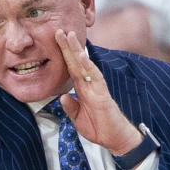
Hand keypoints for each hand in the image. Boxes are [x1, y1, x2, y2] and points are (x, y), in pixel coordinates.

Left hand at [54, 30, 142, 156]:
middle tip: (58, 30)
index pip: (71, 68)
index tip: (55, 41)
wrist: (115, 139)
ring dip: (77, 50)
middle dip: (67, 46)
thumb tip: (63, 97)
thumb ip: (71, 107)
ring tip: (69, 36)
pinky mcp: (103, 94)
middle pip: (76, 62)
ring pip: (85, 65)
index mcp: (82, 89)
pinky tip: (82, 56)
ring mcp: (96, 88)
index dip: (63, 55)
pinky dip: (88, 66)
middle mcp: (89, 84)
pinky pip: (95, 77)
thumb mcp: (78, 119)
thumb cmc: (100, 128)